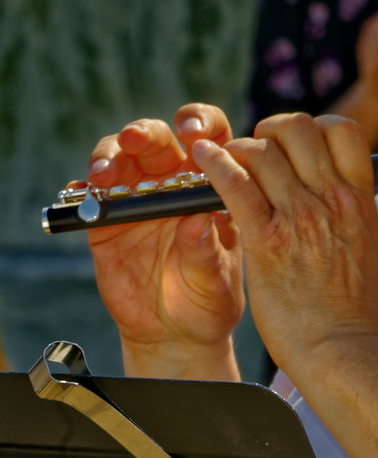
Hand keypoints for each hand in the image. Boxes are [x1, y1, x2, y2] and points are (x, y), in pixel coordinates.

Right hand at [83, 104, 244, 377]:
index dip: (201, 124)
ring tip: (104, 177)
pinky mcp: (104, 222)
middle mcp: (170, 183)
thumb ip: (207, 251)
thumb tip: (199, 220)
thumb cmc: (208, 299)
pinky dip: (81, 192)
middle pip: (156, 139)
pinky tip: (82, 197)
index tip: (193, 135)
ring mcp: (134, 199)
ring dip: (108, 157)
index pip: (210, 137)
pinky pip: (88, 198)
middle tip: (135, 140)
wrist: (175, 333)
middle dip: (144, 133)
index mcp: (208, 185)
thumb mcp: (215, 280)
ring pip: (117, 158)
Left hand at [191, 112, 377, 378]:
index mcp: (360, 200)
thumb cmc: (356, 312)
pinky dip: (213, 163)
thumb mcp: (367, 248)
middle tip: (258, 154)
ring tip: (223, 163)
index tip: (297, 147)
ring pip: (261, 150)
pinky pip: (235, 184)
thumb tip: (339, 196)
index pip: (343, 130)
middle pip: (298, 127)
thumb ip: (350, 214)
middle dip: (270, 132)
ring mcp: (299, 216)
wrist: (344, 352)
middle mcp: (331, 199)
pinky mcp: (266, 240)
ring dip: (238, 151)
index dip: (315, 127)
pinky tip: (200, 159)